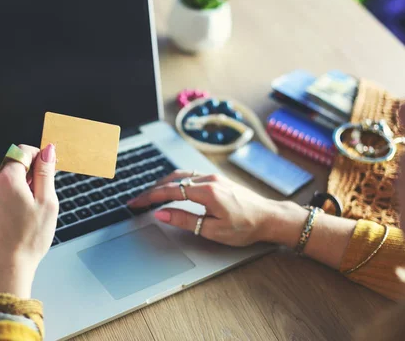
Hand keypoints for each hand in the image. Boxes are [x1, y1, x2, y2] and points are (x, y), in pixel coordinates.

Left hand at [0, 144, 58, 298]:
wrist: (9, 266)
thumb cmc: (30, 238)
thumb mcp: (47, 201)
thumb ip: (46, 172)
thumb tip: (47, 151)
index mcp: (8, 180)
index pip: (22, 151)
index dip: (38, 156)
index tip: (47, 167)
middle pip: (14, 168)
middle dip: (29, 177)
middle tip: (41, 198)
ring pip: (6, 183)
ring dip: (19, 190)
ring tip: (29, 213)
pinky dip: (9, 202)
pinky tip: (18, 220)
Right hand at [128, 170, 304, 246]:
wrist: (270, 217)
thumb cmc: (246, 226)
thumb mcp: (213, 230)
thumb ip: (185, 220)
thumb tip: (162, 214)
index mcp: (206, 192)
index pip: (169, 191)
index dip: (148, 197)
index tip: (134, 203)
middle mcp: (208, 179)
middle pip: (171, 180)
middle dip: (152, 190)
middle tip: (138, 201)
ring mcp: (213, 177)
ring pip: (180, 175)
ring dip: (163, 183)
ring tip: (151, 195)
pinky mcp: (217, 179)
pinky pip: (190, 176)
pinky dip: (175, 181)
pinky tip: (172, 188)